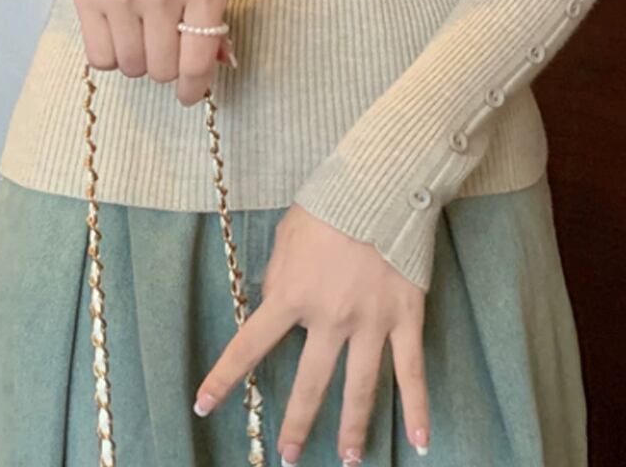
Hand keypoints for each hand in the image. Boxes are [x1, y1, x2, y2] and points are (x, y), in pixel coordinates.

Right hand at [68, 0, 229, 104]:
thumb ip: (214, 8)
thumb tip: (216, 59)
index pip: (199, 60)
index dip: (195, 86)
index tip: (190, 93)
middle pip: (163, 69)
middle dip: (167, 68)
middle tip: (164, 50)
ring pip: (131, 66)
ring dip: (138, 60)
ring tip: (140, 34)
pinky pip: (99, 55)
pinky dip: (110, 54)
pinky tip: (117, 32)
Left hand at [193, 203, 430, 462]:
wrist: (381, 186)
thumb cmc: (330, 203)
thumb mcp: (288, 235)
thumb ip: (279, 274)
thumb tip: (274, 302)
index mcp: (292, 294)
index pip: (250, 344)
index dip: (224, 377)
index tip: (204, 405)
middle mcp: (329, 317)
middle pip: (310, 383)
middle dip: (297, 423)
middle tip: (289, 456)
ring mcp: (370, 322)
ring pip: (360, 388)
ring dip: (353, 429)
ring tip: (348, 460)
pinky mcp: (405, 317)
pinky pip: (411, 371)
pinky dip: (418, 408)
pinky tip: (421, 441)